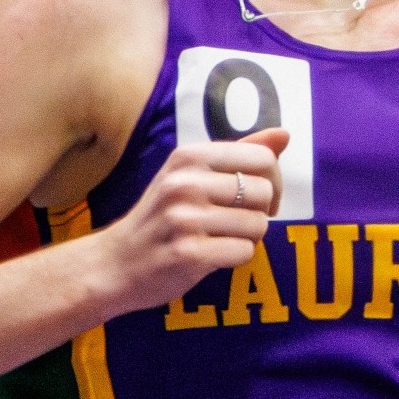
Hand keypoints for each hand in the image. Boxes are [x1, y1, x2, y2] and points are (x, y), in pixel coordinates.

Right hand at [101, 128, 288, 313]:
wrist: (113, 264)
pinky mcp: (187, 253)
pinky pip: (244, 252)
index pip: (263, 159)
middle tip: (238, 221)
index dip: (272, 181)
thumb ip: (240, 153)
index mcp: (189, 156)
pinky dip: (236, 257)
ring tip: (221, 238)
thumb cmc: (162, 216)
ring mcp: (184, 218)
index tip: (257, 197)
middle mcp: (185, 182)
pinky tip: (213, 255)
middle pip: (264, 192)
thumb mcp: (191, 174)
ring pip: (258, 224)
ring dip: (248, 237)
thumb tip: (284, 135)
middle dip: (261, 212)